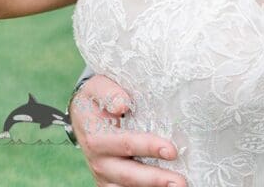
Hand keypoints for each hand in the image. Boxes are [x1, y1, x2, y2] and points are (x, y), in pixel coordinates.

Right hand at [69, 74, 185, 186]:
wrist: (83, 113)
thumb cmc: (97, 97)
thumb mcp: (98, 87)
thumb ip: (109, 93)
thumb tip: (122, 104)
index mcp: (96, 137)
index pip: (126, 144)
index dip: (149, 147)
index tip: (172, 150)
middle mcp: (99, 161)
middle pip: (128, 175)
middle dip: (155, 179)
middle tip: (180, 182)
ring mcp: (104, 175)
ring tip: (177, 186)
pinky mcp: (110, 182)